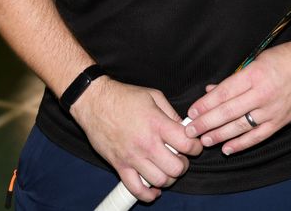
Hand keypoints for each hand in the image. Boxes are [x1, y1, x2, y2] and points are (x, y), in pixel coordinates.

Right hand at [70, 77, 201, 203]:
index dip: (196, 147)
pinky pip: (137, 190)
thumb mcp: (153, 95)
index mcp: (157, 124)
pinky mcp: (119, 165)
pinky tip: (154, 189)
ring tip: (166, 168)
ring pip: (160, 181)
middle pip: (177, 168)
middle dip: (183, 165)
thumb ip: (171, 113)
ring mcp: (132, 157)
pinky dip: (148, 195)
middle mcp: (146, 143)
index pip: (187, 144)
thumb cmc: (123, 96)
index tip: (193, 145)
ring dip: (168, 178)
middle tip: (179, 157)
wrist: (94, 101)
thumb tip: (183, 128)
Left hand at [183, 41, 290, 155]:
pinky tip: (227, 149)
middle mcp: (262, 94)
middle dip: (206, 122)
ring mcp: (272, 110)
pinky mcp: (281, 121)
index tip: (192, 111)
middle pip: (228, 112)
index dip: (206, 104)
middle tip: (190, 130)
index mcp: (254, 74)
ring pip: (240, 126)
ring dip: (219, 135)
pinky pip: (258, 136)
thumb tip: (211, 91)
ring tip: (204, 140)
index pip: (224, 92)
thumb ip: (234, 78)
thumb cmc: (284, 58)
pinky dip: (241, 144)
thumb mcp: (256, 60)